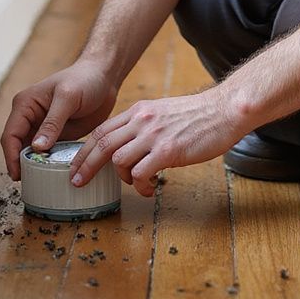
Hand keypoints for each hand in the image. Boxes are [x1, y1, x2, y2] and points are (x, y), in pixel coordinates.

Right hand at [1, 60, 118, 179]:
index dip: (11, 156)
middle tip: (28, 184)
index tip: (17, 174)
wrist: (103, 78)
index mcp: (25, 104)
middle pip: (17, 146)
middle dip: (19, 164)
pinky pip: (46, 153)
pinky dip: (46, 164)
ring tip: (38, 184)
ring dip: (32, 166)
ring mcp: (42, 127)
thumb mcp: (68, 98)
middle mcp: (29, 116)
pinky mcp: (55, 135)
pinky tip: (52, 175)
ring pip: (30, 152)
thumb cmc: (84, 79)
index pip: (11, 134)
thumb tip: (37, 147)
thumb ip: (52, 122)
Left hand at [68, 87, 245, 197]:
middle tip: (78, 182)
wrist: (223, 110)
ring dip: (123, 178)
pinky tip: (150, 188)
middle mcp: (142, 120)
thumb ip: (143, 125)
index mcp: (139, 110)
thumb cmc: (197, 115)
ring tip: (137, 183)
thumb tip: (128, 146)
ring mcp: (154, 135)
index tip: (76, 165)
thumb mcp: (162, 112)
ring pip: (118, 160)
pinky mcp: (168, 150)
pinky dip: (141, 185)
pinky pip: (141, 173)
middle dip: (86, 166)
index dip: (85, 150)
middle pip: (102, 144)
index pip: (102, 130)